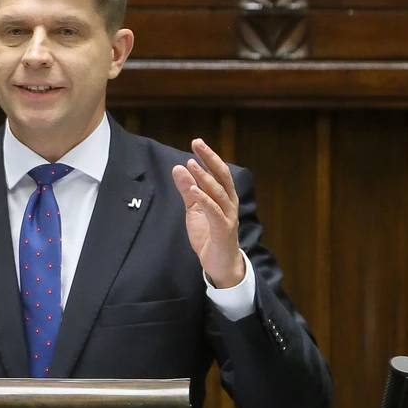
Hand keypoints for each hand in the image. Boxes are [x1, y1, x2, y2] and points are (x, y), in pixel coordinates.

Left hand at [171, 139, 243, 288]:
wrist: (219, 264)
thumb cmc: (209, 236)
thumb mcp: (194, 210)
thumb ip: (187, 190)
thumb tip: (178, 168)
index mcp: (224, 197)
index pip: (218, 172)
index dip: (208, 157)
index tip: (196, 142)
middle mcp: (229, 204)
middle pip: (222, 177)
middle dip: (209, 159)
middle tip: (197, 144)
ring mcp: (228, 217)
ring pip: (219, 193)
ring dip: (205, 178)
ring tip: (192, 165)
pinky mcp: (223, 230)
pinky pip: (215, 212)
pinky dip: (205, 200)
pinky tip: (194, 191)